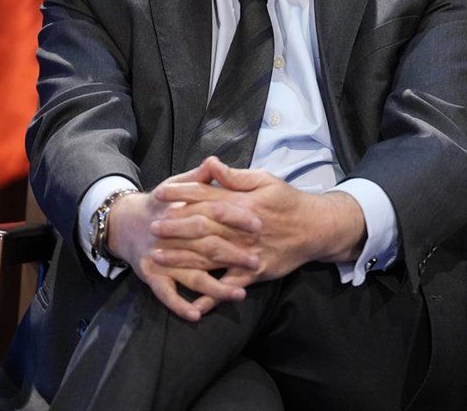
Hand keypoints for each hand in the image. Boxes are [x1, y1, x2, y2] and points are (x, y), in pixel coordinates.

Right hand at [106, 160, 262, 320]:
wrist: (125, 223)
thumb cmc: (160, 204)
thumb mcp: (176, 185)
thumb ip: (198, 178)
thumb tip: (214, 162)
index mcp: (182, 210)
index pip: (213, 211)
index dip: (236, 217)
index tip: (258, 224)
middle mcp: (173, 235)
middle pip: (207, 246)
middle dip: (233, 255)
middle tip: (256, 262)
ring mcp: (162, 258)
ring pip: (192, 275)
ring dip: (216, 288)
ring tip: (239, 295)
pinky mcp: (151, 275)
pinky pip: (166, 293)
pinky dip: (180, 305)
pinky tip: (197, 315)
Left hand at [152, 157, 366, 313]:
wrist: (315, 229)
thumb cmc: (287, 201)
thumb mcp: (265, 180)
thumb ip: (235, 176)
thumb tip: (210, 163)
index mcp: (241, 203)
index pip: (205, 196)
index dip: (181, 195)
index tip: (159, 193)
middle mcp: (240, 228)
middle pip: (202, 227)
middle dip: (175, 228)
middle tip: (151, 227)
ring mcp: (246, 252)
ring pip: (209, 256)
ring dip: (182, 258)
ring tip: (158, 258)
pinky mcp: (253, 273)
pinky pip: (229, 285)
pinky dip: (212, 296)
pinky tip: (192, 303)